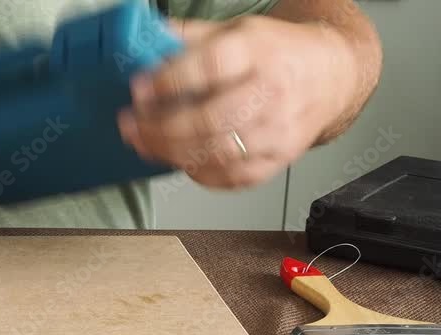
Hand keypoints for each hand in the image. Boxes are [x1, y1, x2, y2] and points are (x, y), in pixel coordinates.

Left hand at [118, 16, 353, 188]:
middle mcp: (272, 92)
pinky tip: (178, 159)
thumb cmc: (277, 53)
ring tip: (143, 143)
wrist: (330, 76)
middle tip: (131, 124)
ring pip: (218, 152)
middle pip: (210, 119)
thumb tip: (144, 40)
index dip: (170, 80)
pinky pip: (232, 177)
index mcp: (259, 51)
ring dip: (171, 152)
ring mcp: (278, 130)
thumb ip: (189, 37)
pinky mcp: (279, 159)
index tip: (141, 88)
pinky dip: (199, 173)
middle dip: (161, 127)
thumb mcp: (236, 30)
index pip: (212, 67)